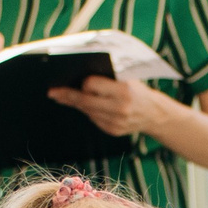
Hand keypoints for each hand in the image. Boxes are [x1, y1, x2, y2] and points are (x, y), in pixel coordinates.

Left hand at [48, 75, 162, 138]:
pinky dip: (88, 111)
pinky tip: (85, 106)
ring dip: (75, 104)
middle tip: (53, 92)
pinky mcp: (113, 131)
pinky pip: (93, 119)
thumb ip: (107, 76)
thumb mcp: (127, 77)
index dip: (83, 82)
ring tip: (62, 97)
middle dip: (67, 96)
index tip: (74, 79)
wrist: (154, 113)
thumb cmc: (136, 90)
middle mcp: (120, 108)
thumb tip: (80, 77)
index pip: (92, 85)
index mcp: (124, 90)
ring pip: (87, 111)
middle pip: (85, 101)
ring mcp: (116, 122)